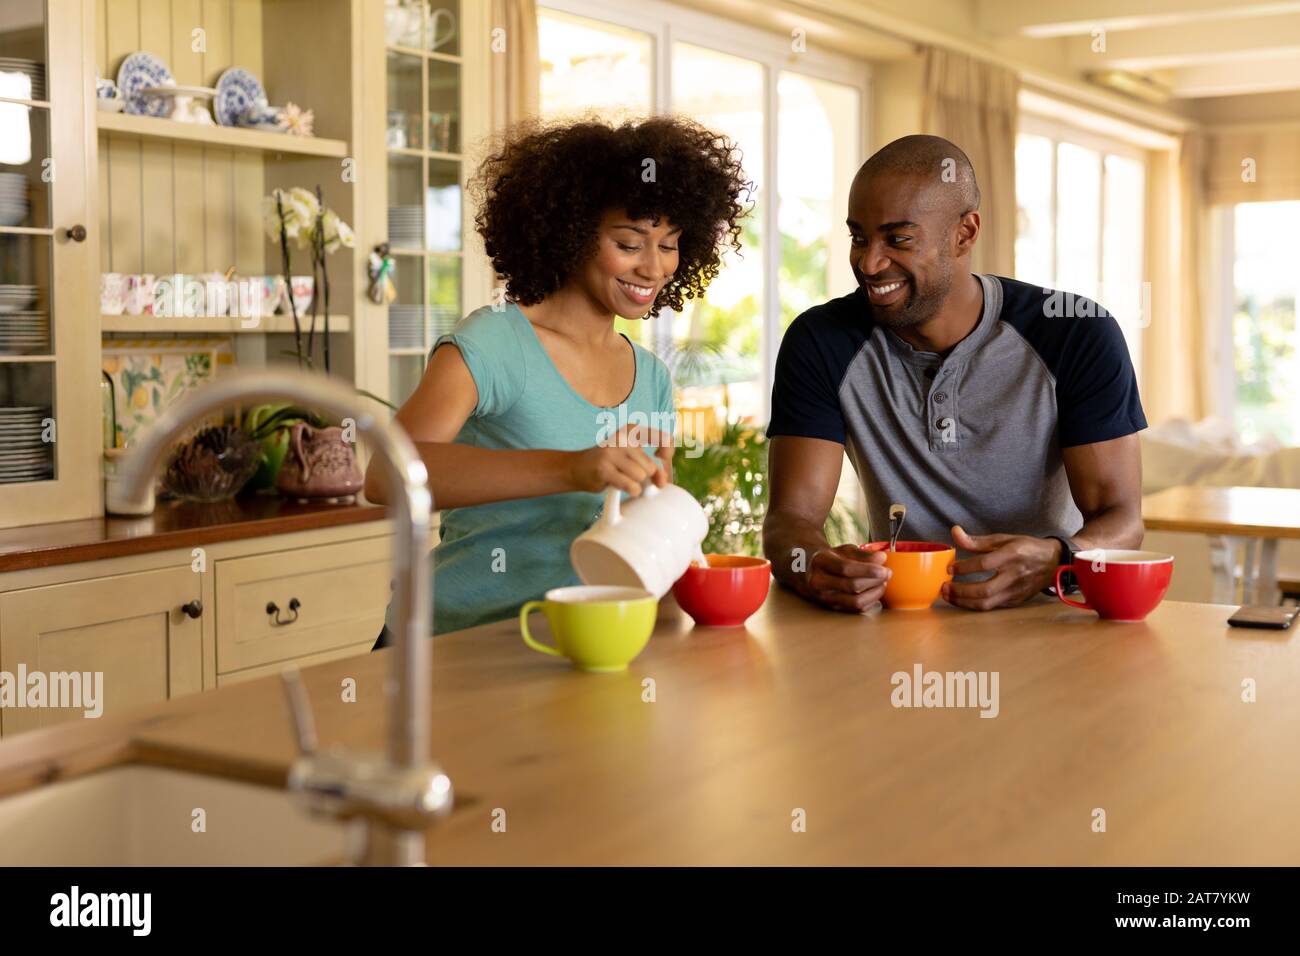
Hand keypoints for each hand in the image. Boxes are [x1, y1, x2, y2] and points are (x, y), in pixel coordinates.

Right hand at [568, 425, 670, 495]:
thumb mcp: (634, 460)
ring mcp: (611, 452)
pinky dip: (629, 490)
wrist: (578, 468)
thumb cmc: (610, 464)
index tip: (660, 457)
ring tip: (621, 478)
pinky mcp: (604, 468)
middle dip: (643, 478)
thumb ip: (653, 468)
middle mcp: (622, 437)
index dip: (667, 453)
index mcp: (632, 430)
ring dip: (634, 484)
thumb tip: (663, 482)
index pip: (665, 438)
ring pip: (641, 477)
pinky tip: (619, 485)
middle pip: (651, 467)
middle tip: (628, 474)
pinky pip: (631, 486)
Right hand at [800, 544, 890, 613]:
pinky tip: (875, 591)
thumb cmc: (829, 558)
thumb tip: (882, 558)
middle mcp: (818, 581)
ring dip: (874, 593)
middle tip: (887, 573)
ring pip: (855, 601)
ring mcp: (823, 597)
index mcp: (820, 562)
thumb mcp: (842, 550)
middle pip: (852, 586)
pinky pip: (855, 608)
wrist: (805, 570)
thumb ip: (863, 553)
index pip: (846, 568)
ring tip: (882, 583)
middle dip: (874, 580)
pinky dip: (870, 601)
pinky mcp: (830, 607)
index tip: (884, 568)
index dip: (868, 569)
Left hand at [942, 525, 1061, 610]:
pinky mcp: (1015, 600)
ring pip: (987, 603)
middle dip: (961, 591)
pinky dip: (973, 605)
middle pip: (985, 589)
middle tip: (944, 587)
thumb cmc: (1025, 548)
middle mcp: (1015, 575)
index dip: (965, 568)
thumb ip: (977, 540)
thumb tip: (954, 532)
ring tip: (948, 595)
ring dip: (963, 602)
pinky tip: (961, 599)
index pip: (985, 564)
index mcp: (1012, 555)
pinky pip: (991, 606)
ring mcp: (1016, 590)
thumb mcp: (1003, 539)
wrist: (1053, 562)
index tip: (950, 569)